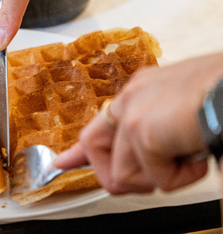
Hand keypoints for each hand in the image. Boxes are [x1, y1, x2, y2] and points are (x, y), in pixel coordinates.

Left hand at [53, 53, 222, 193]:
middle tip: (150, 178)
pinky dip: (180, 178)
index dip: (79, 151)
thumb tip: (152, 157)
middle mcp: (131, 97)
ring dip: (158, 178)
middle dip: (118, 176)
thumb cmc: (221, 96)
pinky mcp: (142, 131)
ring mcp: (133, 113)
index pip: (100, 124)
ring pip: (122, 173)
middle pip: (94, 148)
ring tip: (185, 158)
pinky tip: (197, 156)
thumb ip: (159, 132)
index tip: (63, 162)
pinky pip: (153, 178)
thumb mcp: (185, 111)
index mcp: (142, 91)